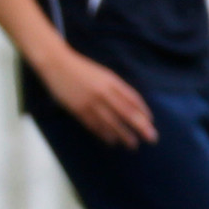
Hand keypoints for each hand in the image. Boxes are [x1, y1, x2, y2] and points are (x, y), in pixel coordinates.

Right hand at [38, 53, 156, 148]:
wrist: (57, 63)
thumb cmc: (81, 69)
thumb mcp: (102, 74)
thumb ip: (115, 87)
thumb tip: (130, 104)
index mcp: (111, 81)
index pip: (133, 99)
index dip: (143, 111)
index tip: (150, 121)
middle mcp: (103, 92)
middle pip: (126, 113)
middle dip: (140, 127)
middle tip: (152, 138)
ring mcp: (90, 102)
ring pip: (111, 122)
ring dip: (123, 135)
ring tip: (132, 145)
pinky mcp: (78, 109)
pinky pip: (94, 125)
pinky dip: (104, 134)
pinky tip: (111, 141)